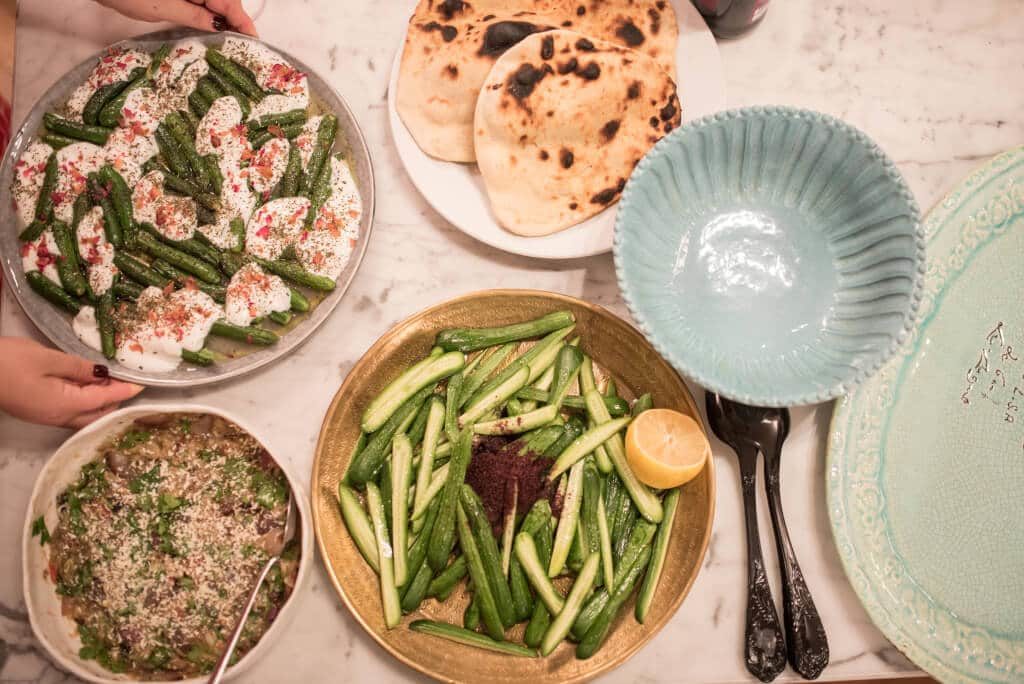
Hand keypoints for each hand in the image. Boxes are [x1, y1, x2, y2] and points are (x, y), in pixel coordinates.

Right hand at [0, 337, 143, 428]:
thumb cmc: (7, 363)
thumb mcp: (48, 359)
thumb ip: (80, 368)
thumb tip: (105, 373)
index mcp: (66, 405)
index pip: (106, 399)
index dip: (125, 390)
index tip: (142, 383)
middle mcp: (60, 418)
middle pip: (98, 414)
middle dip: (116, 400)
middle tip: (127, 380)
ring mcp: (48, 417)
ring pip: (85, 416)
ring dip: (101, 402)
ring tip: (110, 381)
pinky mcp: (39, 412)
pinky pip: (71, 412)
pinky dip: (85, 401)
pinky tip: (87, 386)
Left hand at [93, 0, 257, 36]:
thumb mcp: (164, 8)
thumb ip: (195, 17)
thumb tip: (219, 26)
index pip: (231, 4)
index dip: (244, 23)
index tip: (255, 41)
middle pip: (226, 0)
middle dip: (234, 21)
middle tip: (240, 48)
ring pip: (214, 0)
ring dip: (220, 17)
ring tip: (225, 42)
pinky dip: (206, 11)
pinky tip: (207, 26)